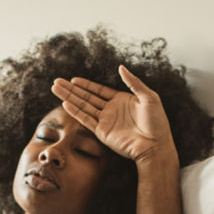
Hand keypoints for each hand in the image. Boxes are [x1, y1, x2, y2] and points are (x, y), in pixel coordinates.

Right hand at [52, 65, 177, 164]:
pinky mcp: (103, 132)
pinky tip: (65, 104)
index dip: (86, 85)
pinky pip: (86, 120)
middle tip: (56, 82)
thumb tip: (120, 67)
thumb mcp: (149, 97)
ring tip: (55, 89)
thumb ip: (133, 82)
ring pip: (83, 106)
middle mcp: (111, 110)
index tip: (73, 79)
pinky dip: (76, 112)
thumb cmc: (157, 122)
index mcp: (122, 100)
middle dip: (71, 90)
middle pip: (87, 97)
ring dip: (69, 98)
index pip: (99, 90)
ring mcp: (106, 122)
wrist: (156, 145)